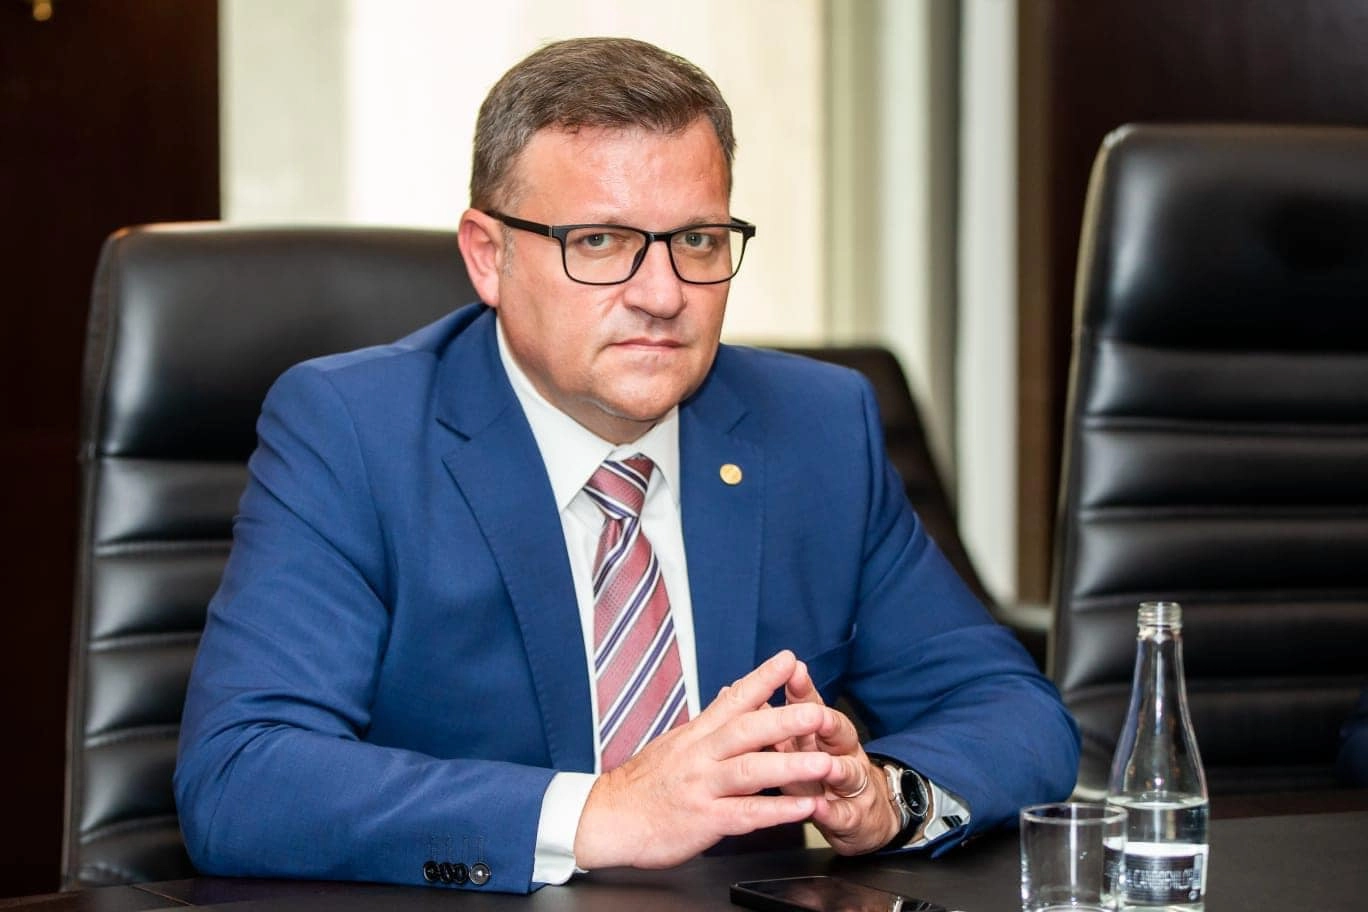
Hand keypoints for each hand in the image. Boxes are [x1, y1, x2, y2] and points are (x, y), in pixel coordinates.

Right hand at [572, 650, 842, 869]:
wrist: (607, 819)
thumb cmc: (643, 784)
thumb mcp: (676, 742)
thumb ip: (710, 720)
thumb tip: (734, 690)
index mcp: (696, 735)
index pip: (732, 700)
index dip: (762, 679)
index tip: (789, 659)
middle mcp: (700, 756)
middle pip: (746, 731)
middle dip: (786, 719)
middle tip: (819, 710)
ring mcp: (702, 787)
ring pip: (750, 771)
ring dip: (791, 766)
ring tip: (825, 763)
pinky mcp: (704, 821)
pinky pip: (746, 814)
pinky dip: (777, 811)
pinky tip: (804, 808)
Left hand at [776, 660, 901, 854]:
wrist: (859, 815)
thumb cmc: (817, 776)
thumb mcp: (793, 747)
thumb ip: (771, 721)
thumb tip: (736, 692)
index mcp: (821, 733)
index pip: (812, 705)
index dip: (802, 688)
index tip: (791, 669)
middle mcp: (841, 752)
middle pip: (837, 732)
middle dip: (825, 722)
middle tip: (814, 715)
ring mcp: (852, 785)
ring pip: (847, 772)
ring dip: (836, 768)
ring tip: (824, 767)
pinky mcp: (854, 817)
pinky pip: (844, 814)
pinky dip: (832, 812)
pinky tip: (821, 810)